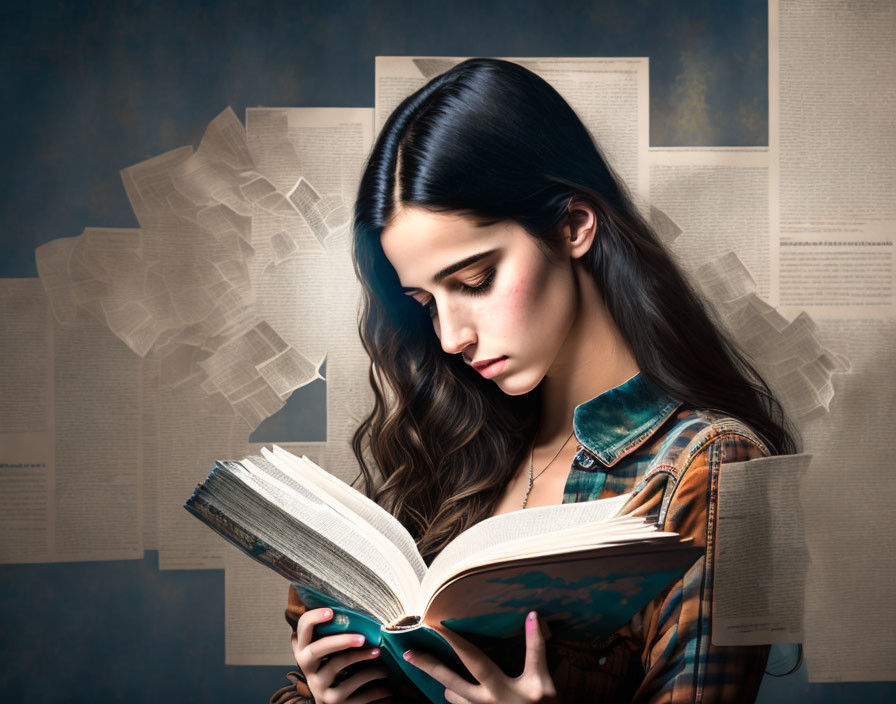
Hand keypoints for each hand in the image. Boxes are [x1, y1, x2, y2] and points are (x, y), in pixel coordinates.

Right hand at [292, 607, 392, 702]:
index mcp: (305, 652)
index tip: (330, 611)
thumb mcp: (325, 655)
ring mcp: (319, 688)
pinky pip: (356, 695)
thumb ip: (326, 635)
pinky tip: (388, 688)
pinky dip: (375, 690)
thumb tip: (344, 601)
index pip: (302, 630)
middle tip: (363, 637)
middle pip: (318, 649)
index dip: (312, 618)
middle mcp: (308, 670)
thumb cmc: (332, 669)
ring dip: (364, 662)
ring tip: (380, 655)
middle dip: (341, 641)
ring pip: (340, 669)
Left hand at [402, 611, 559, 703]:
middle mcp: (485, 702)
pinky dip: (457, 698)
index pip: (474, 659)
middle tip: (408, 653)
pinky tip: (456, 691)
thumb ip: (536, 649)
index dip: (455, 641)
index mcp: (500, 688)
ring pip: (452, 696)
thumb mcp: (545, 681)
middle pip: (450, 681)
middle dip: (429, 665)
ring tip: (443, 672)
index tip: (436, 625)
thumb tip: (532, 614)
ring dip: (448, 684)